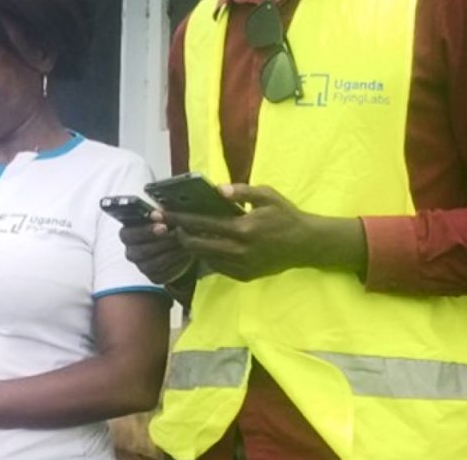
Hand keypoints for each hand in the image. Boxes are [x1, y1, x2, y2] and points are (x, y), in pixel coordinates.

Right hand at [119, 218, 194, 284]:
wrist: (175, 244)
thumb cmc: (165, 224)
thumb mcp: (162, 214)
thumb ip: (160, 212)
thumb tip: (161, 211)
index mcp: (127, 234)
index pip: (128, 235)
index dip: (145, 231)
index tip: (163, 225)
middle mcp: (131, 253)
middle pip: (141, 251)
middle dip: (161, 242)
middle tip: (177, 234)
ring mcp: (142, 267)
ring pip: (154, 264)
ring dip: (171, 252)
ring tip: (185, 242)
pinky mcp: (155, 278)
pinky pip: (164, 274)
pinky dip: (176, 264)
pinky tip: (186, 254)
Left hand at [165, 183, 365, 281]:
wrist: (307, 245)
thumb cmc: (286, 216)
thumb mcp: (267, 195)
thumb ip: (242, 191)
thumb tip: (218, 190)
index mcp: (242, 228)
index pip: (201, 224)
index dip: (178, 220)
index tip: (160, 215)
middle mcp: (239, 250)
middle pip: (196, 245)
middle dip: (178, 235)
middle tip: (166, 226)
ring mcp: (241, 266)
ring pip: (205, 258)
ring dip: (192, 246)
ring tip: (183, 233)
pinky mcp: (244, 276)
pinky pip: (218, 266)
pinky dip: (208, 255)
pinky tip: (205, 244)